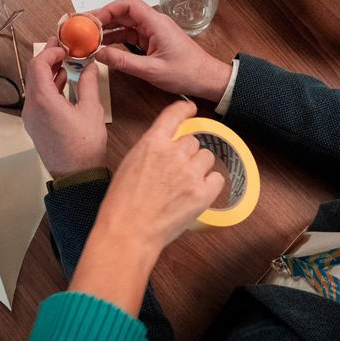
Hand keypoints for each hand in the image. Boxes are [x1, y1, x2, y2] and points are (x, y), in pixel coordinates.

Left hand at [23, 37, 107, 177]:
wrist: (75, 175)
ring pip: (34, 85)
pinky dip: (47, 86)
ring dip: (47, 71)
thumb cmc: (84, 147)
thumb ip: (88, 83)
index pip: (39, 65)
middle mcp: (32, 107)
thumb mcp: (91, 110)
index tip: (63, 46)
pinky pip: (37, 98)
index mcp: (43, 101)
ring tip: (64, 62)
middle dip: (47, 58)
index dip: (50, 51)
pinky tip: (61, 81)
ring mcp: (31, 117)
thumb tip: (89, 67)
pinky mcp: (35, 124)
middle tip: (61, 47)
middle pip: (33, 73)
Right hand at [92, 0, 231, 102]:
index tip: (92, 19)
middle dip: (103, 18)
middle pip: (123, 12)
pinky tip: (104, 45)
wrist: (207, 79)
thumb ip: (123, 62)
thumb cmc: (188, 72)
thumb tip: (100, 54)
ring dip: (107, 29)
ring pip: (125, 23)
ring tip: (89, 36)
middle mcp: (154, 23)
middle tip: (84, 26)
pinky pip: (130, 35)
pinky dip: (116, 38)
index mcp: (157, 23)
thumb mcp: (152, 70)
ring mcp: (153, 31)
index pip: (128, 5)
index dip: (108, 8)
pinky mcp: (152, 41)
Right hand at [98, 100, 223, 252]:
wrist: (128, 232)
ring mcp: (190, 173)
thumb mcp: (129, 164)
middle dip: (186, 152)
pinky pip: (217, 179)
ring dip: (199, 167)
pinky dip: (210, 184)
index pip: (174, 115)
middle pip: (193, 140)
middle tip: (176, 169)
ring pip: (207, 157)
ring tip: (185, 183)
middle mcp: (174, 153)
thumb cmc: (121, 204)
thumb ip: (150, 150)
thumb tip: (164, 148)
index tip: (190, 108)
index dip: (184, 109)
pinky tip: (197, 192)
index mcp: (152, 143)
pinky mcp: (202, 194)